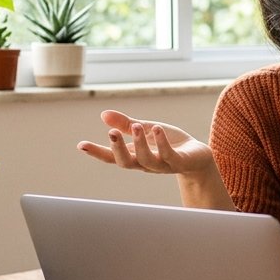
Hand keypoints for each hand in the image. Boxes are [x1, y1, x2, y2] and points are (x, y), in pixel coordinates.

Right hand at [78, 109, 213, 174]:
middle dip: (117, 148)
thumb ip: (126, 124)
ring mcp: (163, 165)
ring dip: (140, 143)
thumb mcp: (145, 130)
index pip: (112, 157)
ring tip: (136, 126)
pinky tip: (156, 128)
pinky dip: (161, 142)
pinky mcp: (179, 162)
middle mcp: (146, 164)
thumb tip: (103, 114)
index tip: (81, 145)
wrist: (198, 157)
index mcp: (135, 157)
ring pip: (146, 160)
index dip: (97, 152)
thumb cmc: (169, 144)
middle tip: (110, 132)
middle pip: (126, 162)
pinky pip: (169, 155)